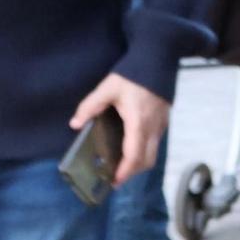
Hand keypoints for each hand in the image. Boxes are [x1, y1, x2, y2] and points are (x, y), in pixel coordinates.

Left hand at [71, 73, 168, 187]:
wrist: (158, 58)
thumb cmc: (133, 75)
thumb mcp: (108, 88)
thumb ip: (90, 106)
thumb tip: (75, 123)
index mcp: (138, 122)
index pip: (134, 155)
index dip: (125, 171)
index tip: (114, 181)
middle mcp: (153, 128)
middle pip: (147, 160)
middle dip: (132, 172)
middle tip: (115, 177)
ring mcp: (161, 124)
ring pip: (153, 153)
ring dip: (139, 163)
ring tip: (122, 165)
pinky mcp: (164, 120)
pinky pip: (156, 143)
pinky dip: (145, 152)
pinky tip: (132, 147)